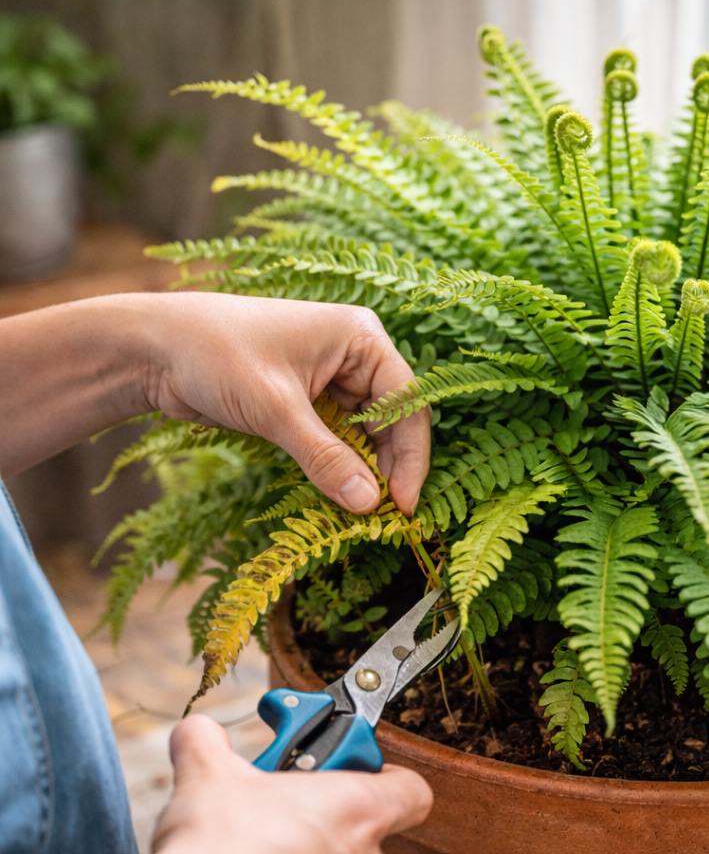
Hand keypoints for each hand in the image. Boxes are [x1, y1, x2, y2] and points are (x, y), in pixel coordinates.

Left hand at [139, 293, 429, 514]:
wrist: (153, 349)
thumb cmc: (216, 354)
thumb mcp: (275, 409)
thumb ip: (325, 457)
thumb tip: (369, 504)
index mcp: (360, 337)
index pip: (407, 401)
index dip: (410, 455)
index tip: (403, 503)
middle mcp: (354, 355)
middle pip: (393, 420)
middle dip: (388, 467)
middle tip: (385, 515)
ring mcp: (332, 379)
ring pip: (366, 435)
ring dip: (363, 471)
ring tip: (361, 510)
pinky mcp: (308, 402)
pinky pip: (337, 440)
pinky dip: (339, 467)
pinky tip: (338, 494)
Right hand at [151, 715, 431, 853]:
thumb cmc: (212, 849)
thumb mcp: (207, 772)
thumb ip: (208, 739)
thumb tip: (198, 730)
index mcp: (359, 811)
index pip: (414, 790)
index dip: (387, 775)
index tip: (351, 769)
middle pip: (368, 833)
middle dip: (328, 818)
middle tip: (283, 808)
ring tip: (255, 853)